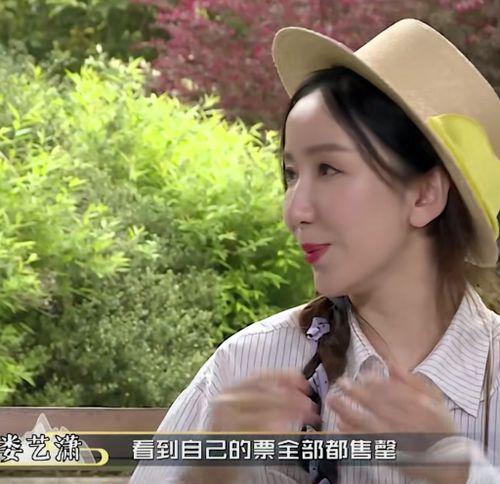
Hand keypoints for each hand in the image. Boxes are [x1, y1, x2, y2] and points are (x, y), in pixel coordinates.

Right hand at [208, 370, 320, 432]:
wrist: (211, 463)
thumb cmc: (235, 434)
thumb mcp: (245, 410)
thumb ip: (264, 397)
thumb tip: (295, 390)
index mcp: (232, 390)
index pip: (260, 376)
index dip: (283, 376)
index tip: (303, 383)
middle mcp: (226, 401)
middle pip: (265, 394)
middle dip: (292, 398)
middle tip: (311, 406)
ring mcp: (226, 420)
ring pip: (263, 411)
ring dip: (290, 413)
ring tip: (308, 418)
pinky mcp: (229, 439)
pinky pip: (256, 432)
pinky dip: (275, 430)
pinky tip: (288, 431)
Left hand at [326, 364, 468, 482]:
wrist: (452, 461)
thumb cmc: (441, 425)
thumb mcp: (435, 398)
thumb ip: (412, 380)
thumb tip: (390, 362)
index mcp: (419, 406)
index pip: (391, 391)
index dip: (373, 383)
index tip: (361, 376)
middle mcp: (408, 422)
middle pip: (376, 405)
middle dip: (355, 393)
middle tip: (340, 383)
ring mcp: (398, 440)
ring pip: (369, 423)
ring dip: (348, 411)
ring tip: (332, 400)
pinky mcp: (391, 455)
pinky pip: (368, 443)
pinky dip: (353, 433)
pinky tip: (340, 424)